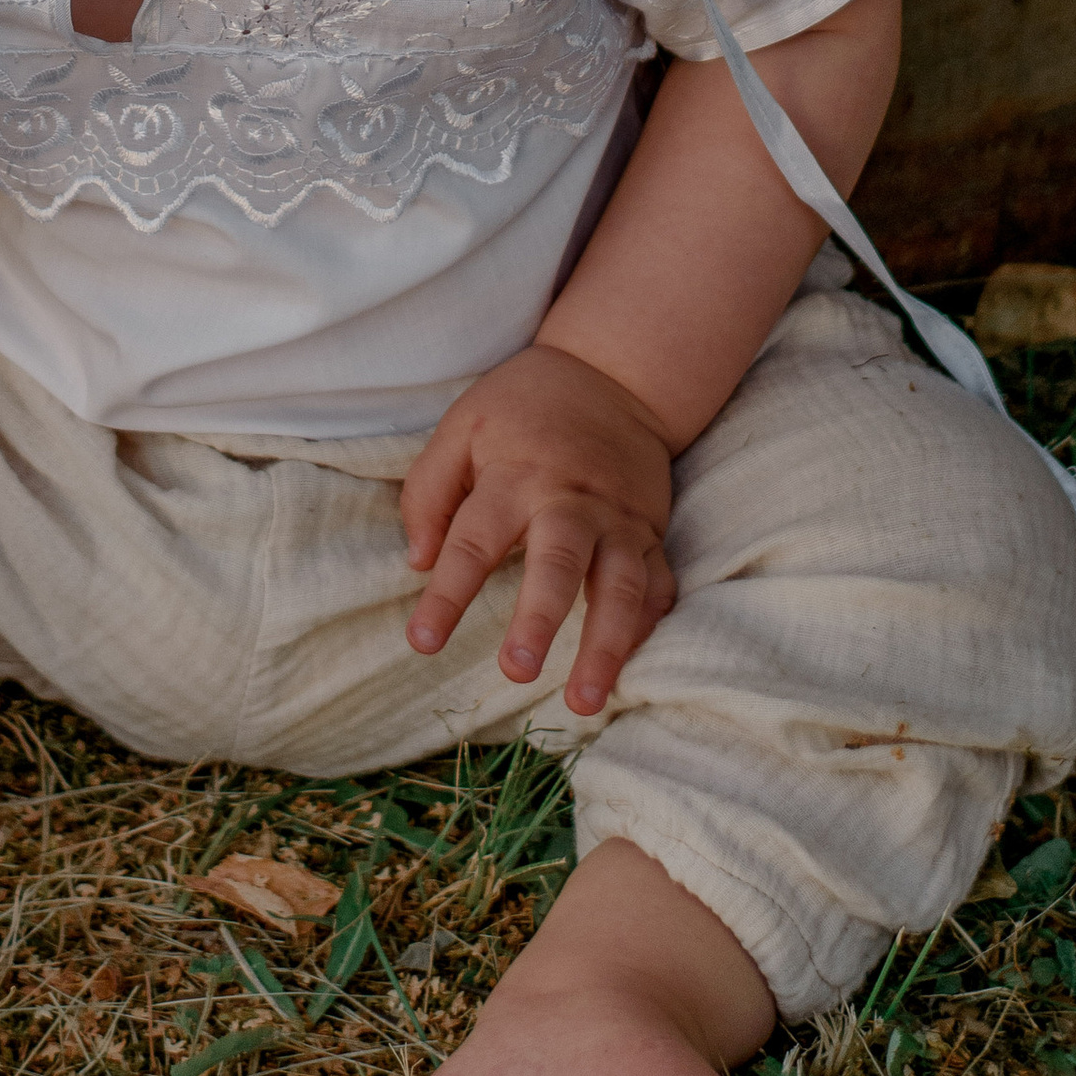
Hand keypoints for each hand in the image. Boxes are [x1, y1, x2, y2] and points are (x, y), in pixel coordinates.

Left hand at [398, 346, 676, 719]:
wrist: (612, 373)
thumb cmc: (523, 407)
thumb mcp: (462, 426)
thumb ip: (430, 490)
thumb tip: (418, 562)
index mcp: (515, 478)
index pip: (473, 543)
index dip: (446, 596)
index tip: (422, 642)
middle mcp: (570, 503)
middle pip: (558, 564)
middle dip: (540, 617)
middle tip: (517, 670)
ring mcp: (618, 521)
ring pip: (620, 587)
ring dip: (605, 646)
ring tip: (584, 701)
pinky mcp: (650, 532)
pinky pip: (657, 585)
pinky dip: (647, 628)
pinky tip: (629, 668)